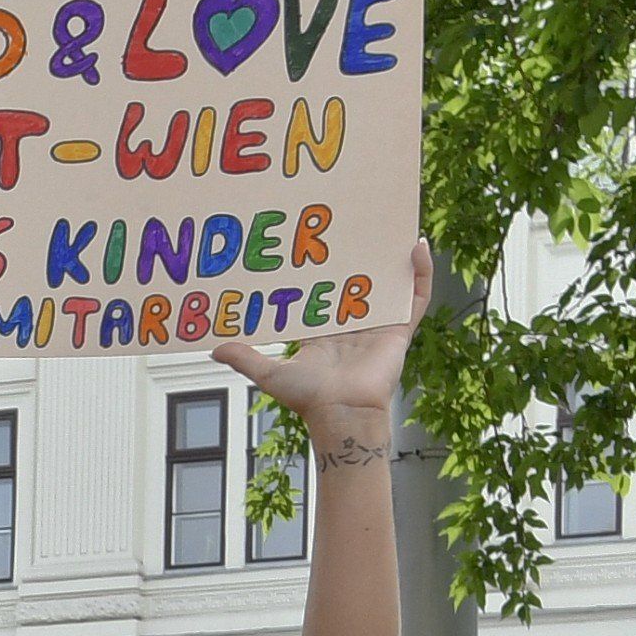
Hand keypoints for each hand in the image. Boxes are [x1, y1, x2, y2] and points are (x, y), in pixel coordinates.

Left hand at [216, 236, 430, 446]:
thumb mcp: (270, 373)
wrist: (342, 413)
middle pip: (359, 282)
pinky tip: (418, 245)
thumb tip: (214, 347)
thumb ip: (245, 357)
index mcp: (325, 332)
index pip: (325, 293)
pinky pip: (417, 296)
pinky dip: (421, 271)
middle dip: (358, 254)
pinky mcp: (400, 329)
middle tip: (352, 222)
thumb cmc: (309, 398)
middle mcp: (353, 325)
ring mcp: (379, 326)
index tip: (316, 242)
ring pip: (390, 283)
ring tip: (392, 224)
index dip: (323, 270)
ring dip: (393, 256)